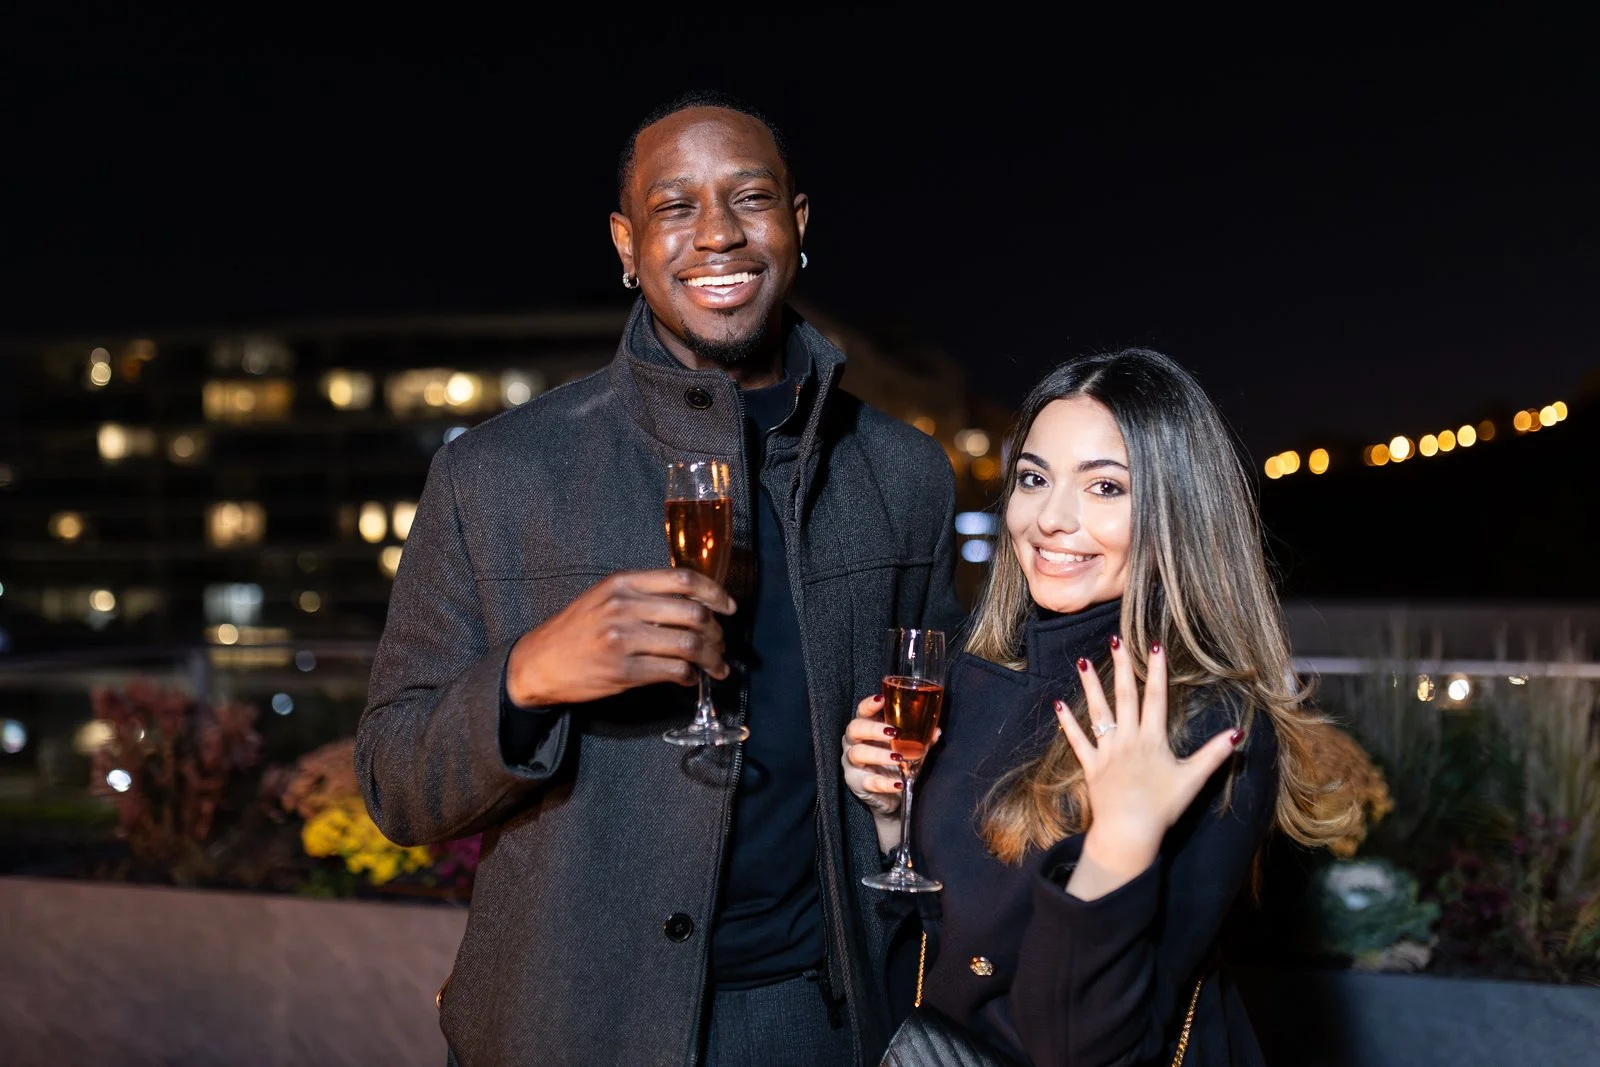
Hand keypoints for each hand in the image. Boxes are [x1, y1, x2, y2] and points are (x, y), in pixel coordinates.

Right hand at [505, 569, 735, 707]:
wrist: (539, 662)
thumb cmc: (577, 629)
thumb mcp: (606, 597)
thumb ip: (645, 595)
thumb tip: (694, 605)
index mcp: (624, 583)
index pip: (684, 580)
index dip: (715, 593)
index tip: (729, 607)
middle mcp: (625, 607)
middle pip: (693, 613)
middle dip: (717, 632)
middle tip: (721, 644)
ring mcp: (624, 640)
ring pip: (689, 645)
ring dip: (711, 657)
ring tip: (716, 666)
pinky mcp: (624, 672)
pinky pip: (674, 671)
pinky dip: (690, 676)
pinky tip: (689, 678)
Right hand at [843, 693, 942, 852]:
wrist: (890, 797)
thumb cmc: (896, 764)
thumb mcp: (908, 748)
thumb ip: (919, 739)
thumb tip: (936, 731)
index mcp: (865, 728)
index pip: (861, 711)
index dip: (869, 705)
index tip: (882, 700)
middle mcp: (854, 743)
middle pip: (854, 729)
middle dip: (873, 729)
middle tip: (893, 732)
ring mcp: (852, 764)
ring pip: (858, 753)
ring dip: (879, 755)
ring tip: (898, 758)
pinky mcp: (856, 783)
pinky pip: (868, 781)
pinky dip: (885, 783)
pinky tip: (899, 783)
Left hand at [1055, 636, 1239, 895]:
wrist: (1129, 831)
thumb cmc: (1162, 807)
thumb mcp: (1193, 779)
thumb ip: (1213, 755)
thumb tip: (1237, 734)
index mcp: (1152, 739)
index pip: (1156, 697)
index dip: (1156, 671)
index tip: (1154, 646)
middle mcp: (1127, 739)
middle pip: (1124, 697)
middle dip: (1120, 667)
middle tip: (1115, 641)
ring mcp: (1107, 752)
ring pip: (1098, 713)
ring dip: (1090, 687)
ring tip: (1080, 662)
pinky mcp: (1091, 766)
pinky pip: (1078, 741)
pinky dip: (1068, 724)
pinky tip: (1057, 705)